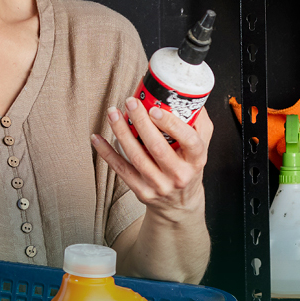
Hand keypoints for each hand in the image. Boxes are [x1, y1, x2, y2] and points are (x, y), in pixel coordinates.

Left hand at [91, 99, 210, 218]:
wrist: (179, 204)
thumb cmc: (188, 167)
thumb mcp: (202, 147)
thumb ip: (199, 123)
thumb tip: (189, 96)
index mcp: (196, 160)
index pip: (189, 140)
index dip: (171, 124)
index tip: (155, 109)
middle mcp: (179, 174)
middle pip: (157, 147)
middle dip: (140, 122)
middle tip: (130, 102)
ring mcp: (160, 185)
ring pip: (136, 157)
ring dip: (122, 132)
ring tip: (113, 113)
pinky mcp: (142, 191)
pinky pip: (121, 170)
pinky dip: (107, 153)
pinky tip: (97, 138)